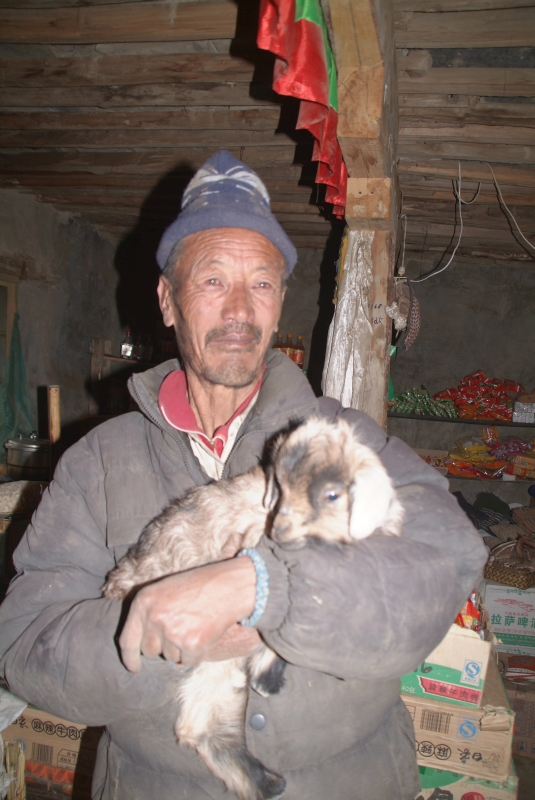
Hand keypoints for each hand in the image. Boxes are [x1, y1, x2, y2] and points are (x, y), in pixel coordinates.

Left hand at [118, 557, 256, 671]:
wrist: (229, 585)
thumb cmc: (198, 586)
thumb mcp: (164, 590)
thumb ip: (148, 613)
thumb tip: (140, 643)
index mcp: (143, 602)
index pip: (127, 640)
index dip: (129, 657)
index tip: (133, 667)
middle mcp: (154, 618)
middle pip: (149, 651)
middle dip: (163, 646)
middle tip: (181, 627)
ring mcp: (172, 633)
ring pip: (169, 657)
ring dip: (180, 649)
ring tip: (195, 625)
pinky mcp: (191, 645)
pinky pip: (186, 662)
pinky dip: (195, 653)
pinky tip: (204, 633)